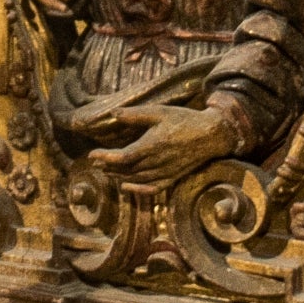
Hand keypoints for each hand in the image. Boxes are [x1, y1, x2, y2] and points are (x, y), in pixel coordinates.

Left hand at [91, 102, 240, 185]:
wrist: (211, 135)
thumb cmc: (184, 120)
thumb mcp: (159, 112)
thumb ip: (135, 115)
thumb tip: (114, 113)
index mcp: (152, 146)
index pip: (122, 157)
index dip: (105, 158)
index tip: (92, 154)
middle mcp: (157, 163)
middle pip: (126, 170)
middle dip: (109, 167)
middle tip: (96, 162)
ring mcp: (165, 172)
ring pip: (136, 180)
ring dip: (119, 177)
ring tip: (106, 171)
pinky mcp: (172, 178)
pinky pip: (151, 189)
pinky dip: (137, 190)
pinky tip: (126, 186)